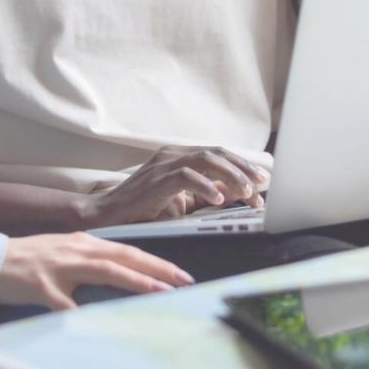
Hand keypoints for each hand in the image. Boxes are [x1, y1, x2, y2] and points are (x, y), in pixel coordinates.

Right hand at [0, 233, 192, 310]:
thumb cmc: (28, 260)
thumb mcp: (63, 254)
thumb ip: (90, 261)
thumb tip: (121, 275)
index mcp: (83, 244)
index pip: (128, 251)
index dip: (155, 261)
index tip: (179, 274)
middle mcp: (76, 251)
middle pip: (125, 257)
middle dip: (157, 268)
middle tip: (184, 280)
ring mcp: (59, 268)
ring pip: (105, 271)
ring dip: (136, 281)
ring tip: (159, 291)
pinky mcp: (42, 287)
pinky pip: (66, 304)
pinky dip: (84, 314)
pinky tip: (102, 325)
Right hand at [76, 145, 268, 227]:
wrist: (107, 215)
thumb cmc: (143, 209)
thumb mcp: (181, 201)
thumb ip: (206, 194)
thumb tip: (237, 194)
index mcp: (179, 156)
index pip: (218, 154)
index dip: (241, 165)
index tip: (261, 180)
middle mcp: (173, 154)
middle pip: (217, 152)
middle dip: (243, 168)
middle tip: (261, 185)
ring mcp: (164, 163)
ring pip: (206, 159)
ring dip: (231, 175)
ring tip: (246, 192)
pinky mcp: (156, 178)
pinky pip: (187, 176)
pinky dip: (206, 186)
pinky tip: (219, 199)